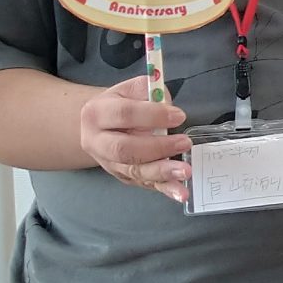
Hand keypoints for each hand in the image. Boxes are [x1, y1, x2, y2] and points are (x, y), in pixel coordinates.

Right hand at [78, 74, 190, 201]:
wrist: (101, 125)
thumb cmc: (122, 103)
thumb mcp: (131, 89)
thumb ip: (150, 92)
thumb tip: (167, 104)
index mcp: (96, 113)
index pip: (124, 114)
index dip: (153, 115)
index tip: (180, 116)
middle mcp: (97, 141)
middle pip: (124, 149)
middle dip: (157, 148)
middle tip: (184, 143)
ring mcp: (109, 163)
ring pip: (134, 170)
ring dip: (161, 172)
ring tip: (185, 171)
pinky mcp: (123, 176)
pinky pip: (145, 184)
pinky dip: (164, 189)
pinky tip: (181, 193)